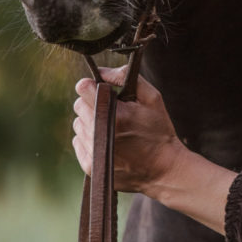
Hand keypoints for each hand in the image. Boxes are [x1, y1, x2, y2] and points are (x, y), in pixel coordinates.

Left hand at [72, 68, 185, 194]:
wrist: (163, 170)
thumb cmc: (159, 131)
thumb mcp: (152, 98)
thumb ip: (125, 77)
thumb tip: (100, 71)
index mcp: (115, 114)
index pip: (83, 88)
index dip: (92, 86)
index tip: (102, 90)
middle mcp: (100, 133)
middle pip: (79, 105)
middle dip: (93, 104)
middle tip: (113, 112)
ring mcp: (94, 151)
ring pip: (78, 124)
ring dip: (90, 122)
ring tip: (111, 129)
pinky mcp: (90, 166)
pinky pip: (78, 142)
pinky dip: (89, 140)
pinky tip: (107, 142)